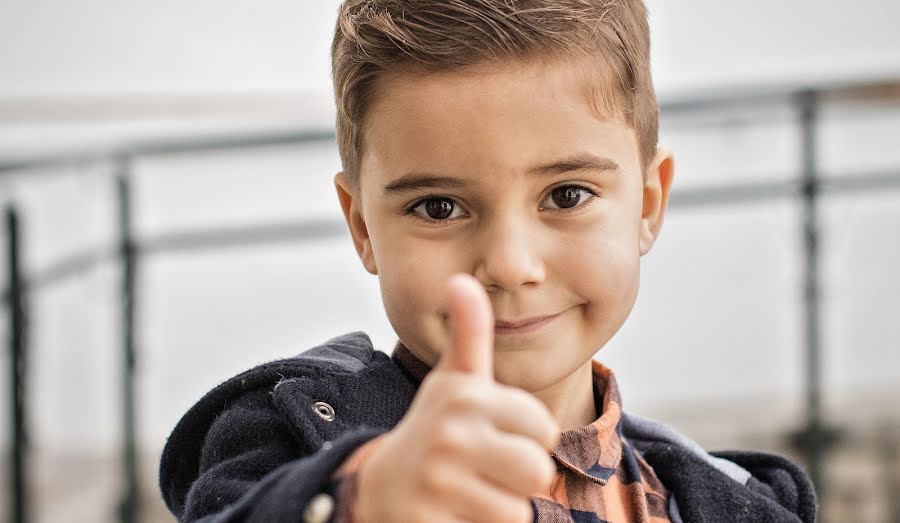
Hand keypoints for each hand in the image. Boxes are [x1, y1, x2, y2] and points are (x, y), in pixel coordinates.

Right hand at [354, 274, 558, 522]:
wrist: (379, 489)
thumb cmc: (434, 431)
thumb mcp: (452, 383)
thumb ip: (469, 334)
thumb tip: (462, 280)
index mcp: (464, 396)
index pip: (543, 427)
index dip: (526, 438)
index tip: (491, 436)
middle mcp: (450, 434)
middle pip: (536, 470)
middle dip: (517, 478)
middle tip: (484, 469)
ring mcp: (438, 481)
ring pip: (517, 510)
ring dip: (499, 507)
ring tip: (468, 492)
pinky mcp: (429, 520)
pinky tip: (455, 514)